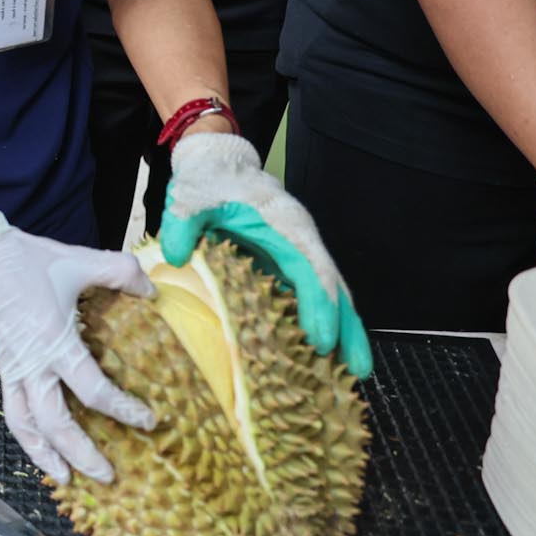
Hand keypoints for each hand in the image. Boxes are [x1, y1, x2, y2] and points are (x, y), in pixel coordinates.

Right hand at [0, 207, 156, 483]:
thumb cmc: (25, 261)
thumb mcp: (79, 260)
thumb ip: (121, 272)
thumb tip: (152, 292)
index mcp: (55, 342)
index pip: (93, 390)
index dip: (123, 410)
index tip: (149, 421)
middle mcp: (32, 365)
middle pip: (55, 424)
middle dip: (82, 454)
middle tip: (108, 476)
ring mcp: (13, 370)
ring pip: (26, 425)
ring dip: (45, 456)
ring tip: (66, 479)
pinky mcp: (2, 368)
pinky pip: (13, 411)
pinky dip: (28, 435)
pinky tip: (41, 445)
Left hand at [162, 132, 372, 377]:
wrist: (217, 162)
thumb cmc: (208, 181)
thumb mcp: (190, 198)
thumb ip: (183, 225)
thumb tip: (177, 257)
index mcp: (287, 226)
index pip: (312, 271)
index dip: (319, 308)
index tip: (323, 343)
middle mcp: (302, 241)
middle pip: (335, 288)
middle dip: (348, 330)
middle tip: (358, 372)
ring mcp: (299, 252)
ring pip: (330, 294)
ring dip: (344, 331)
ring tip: (352, 373)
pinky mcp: (288, 262)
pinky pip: (311, 295)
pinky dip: (321, 322)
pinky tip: (321, 353)